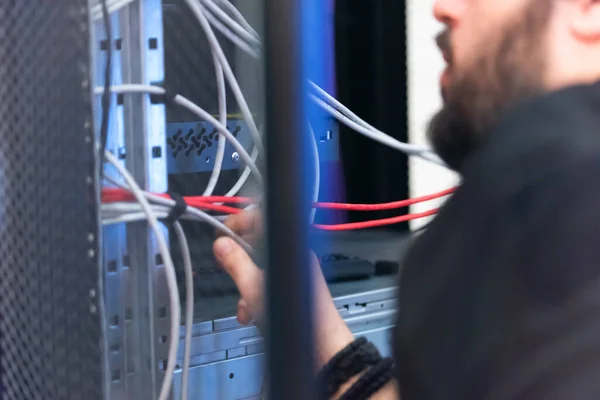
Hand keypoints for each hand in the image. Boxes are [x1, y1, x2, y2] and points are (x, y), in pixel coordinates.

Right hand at [213, 210, 353, 369]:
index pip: (260, 218)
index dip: (238, 223)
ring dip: (246, 285)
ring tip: (243, 306)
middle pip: (258, 244)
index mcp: (289, 244)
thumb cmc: (294, 315)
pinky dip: (258, 295)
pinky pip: (271, 282)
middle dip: (239, 262)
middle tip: (227, 270)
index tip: (221, 236)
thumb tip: (221, 245)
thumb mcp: (254, 288)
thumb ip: (236, 263)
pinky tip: (252, 314)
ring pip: (262, 267)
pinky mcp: (297, 287)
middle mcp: (295, 254)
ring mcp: (297, 270)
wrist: (319, 346)